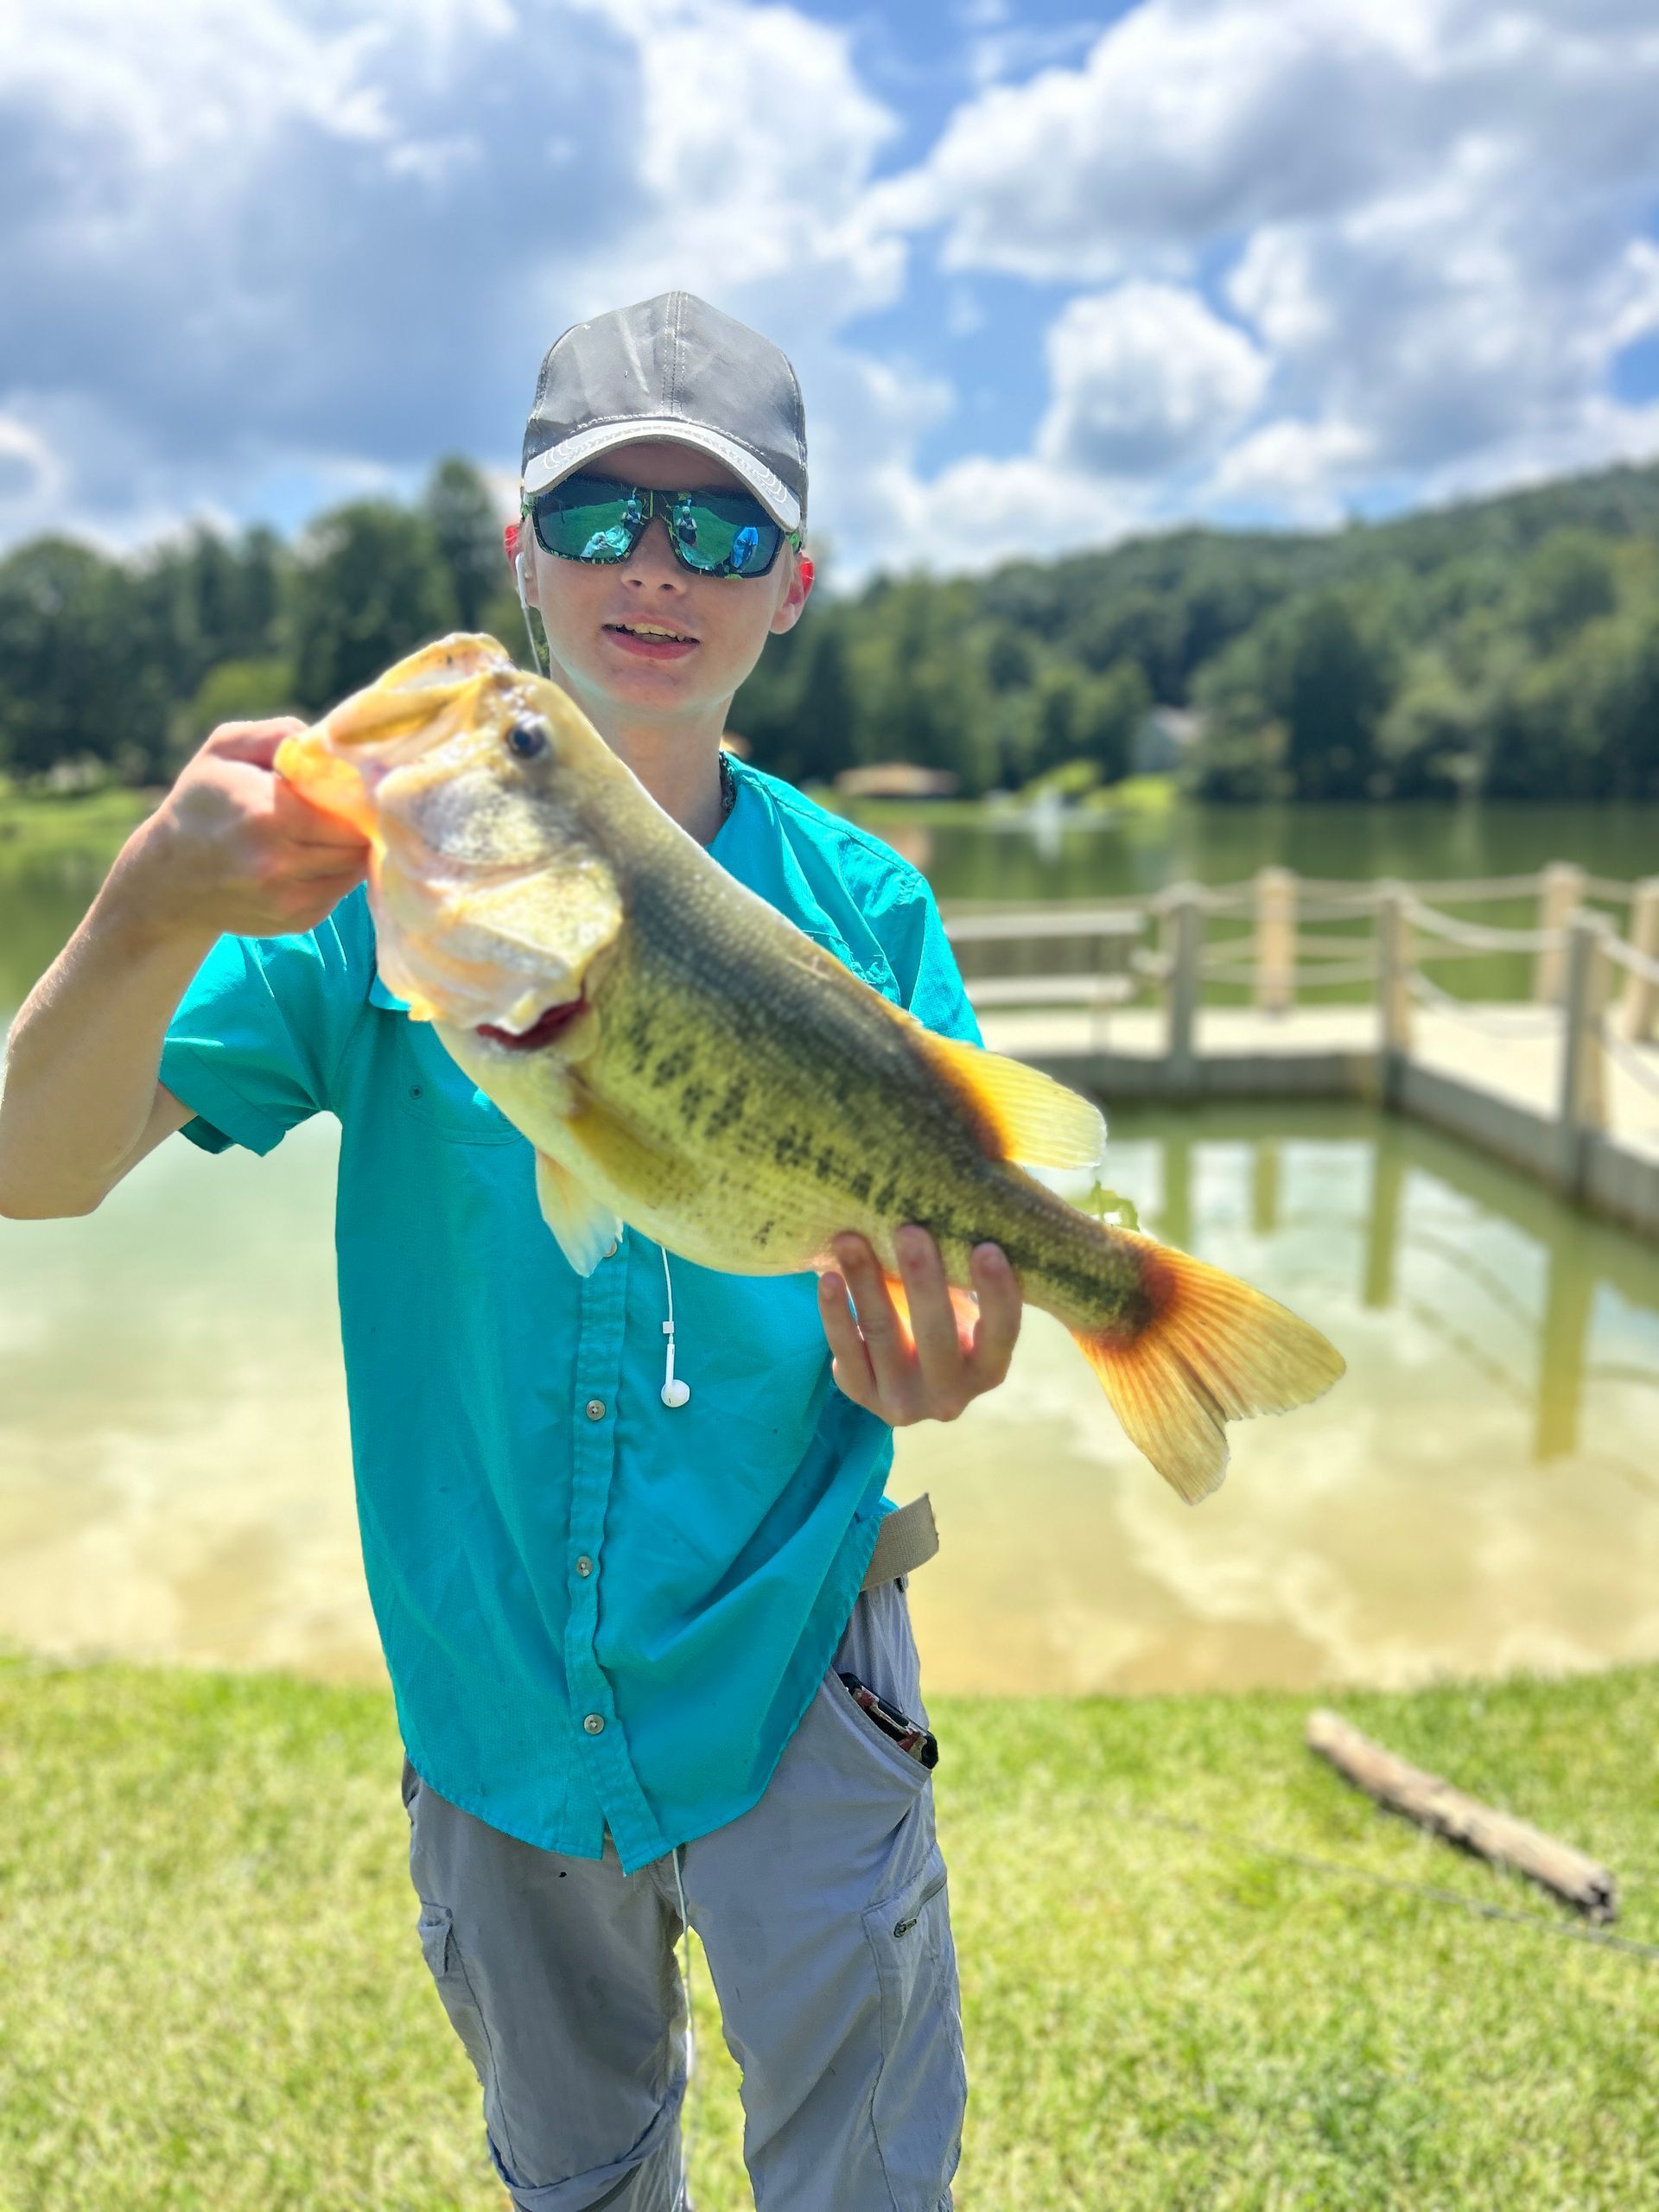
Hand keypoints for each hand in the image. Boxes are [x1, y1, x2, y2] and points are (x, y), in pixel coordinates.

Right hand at [115, 720, 369, 942]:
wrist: (167, 878)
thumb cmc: (201, 802)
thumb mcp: (225, 749)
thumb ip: (279, 735)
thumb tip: (327, 744)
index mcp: (265, 813)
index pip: (347, 810)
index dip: (356, 798)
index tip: (349, 789)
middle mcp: (277, 862)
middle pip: (356, 843)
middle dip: (356, 826)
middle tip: (343, 812)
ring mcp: (286, 899)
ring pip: (353, 871)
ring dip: (348, 852)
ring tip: (323, 834)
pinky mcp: (295, 922)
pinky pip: (339, 894)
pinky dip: (333, 877)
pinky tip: (307, 861)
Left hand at [817, 1225, 1021, 1424]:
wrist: (901, 1371)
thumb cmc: (945, 1317)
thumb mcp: (963, 1303)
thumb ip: (966, 1266)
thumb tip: (971, 1189)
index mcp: (988, 1368)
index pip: (1001, 1332)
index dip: (998, 1293)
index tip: (987, 1247)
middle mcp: (950, 1396)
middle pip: (936, 1335)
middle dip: (922, 1280)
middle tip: (908, 1231)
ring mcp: (904, 1402)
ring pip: (882, 1336)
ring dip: (866, 1282)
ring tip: (850, 1239)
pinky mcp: (861, 1395)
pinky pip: (844, 1351)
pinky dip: (835, 1313)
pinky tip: (829, 1278)